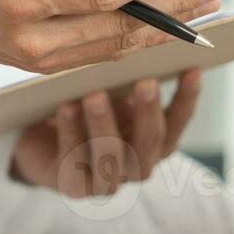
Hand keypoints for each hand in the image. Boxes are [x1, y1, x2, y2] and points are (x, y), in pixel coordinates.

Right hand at [0, 0, 227, 73]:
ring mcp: (39, 58)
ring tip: (207, 3)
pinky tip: (170, 23)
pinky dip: (139, 40)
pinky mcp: (43, 65)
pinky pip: (101, 54)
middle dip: (175, 8)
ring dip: (167, 27)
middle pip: (121, 26)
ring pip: (116, 47)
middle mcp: (33, 37)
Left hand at [11, 70, 203, 197]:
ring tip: (95, 96)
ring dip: (104, 125)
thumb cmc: (83, 112)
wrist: (41, 143)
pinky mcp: (74, 186)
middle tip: (146, 82)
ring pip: (111, 156)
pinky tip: (66, 108)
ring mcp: (107, 180)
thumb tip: (138, 47)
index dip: (187, 98)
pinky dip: (70, 132)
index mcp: (154, 142)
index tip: (192, 69)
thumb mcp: (109, 95)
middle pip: (150, 143)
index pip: (178, 122)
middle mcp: (136, 165)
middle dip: (148, 112)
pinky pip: (73, 162)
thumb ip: (125, 83)